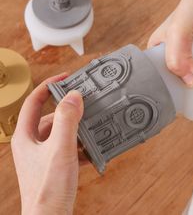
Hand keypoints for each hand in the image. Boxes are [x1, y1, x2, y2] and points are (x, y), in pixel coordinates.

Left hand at [11, 74, 83, 214]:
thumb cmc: (48, 189)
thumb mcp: (60, 149)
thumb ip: (67, 121)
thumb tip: (73, 97)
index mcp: (27, 135)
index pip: (34, 101)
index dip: (48, 86)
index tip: (64, 78)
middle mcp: (33, 142)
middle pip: (52, 116)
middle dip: (69, 111)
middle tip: (86, 105)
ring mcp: (44, 153)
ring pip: (62, 131)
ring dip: (77, 129)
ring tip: (91, 130)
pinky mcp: (54, 162)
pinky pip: (68, 145)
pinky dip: (80, 145)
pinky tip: (91, 150)